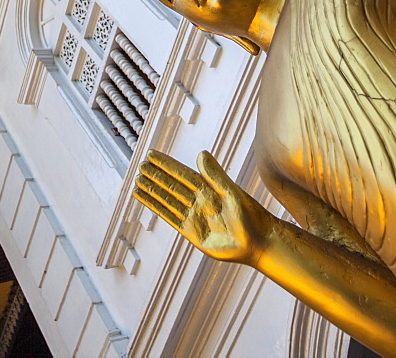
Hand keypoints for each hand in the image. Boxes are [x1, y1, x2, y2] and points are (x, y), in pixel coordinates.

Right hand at [133, 150, 274, 265]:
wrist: (258, 242)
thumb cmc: (251, 216)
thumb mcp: (231, 193)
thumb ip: (214, 175)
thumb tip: (200, 153)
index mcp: (209, 188)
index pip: (183, 173)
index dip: (167, 164)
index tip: (152, 155)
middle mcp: (199, 201)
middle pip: (173, 185)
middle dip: (157, 176)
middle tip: (140, 165)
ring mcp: (195, 217)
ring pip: (168, 200)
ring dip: (153, 191)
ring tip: (137, 180)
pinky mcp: (192, 233)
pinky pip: (170, 217)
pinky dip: (157, 208)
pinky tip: (145, 199)